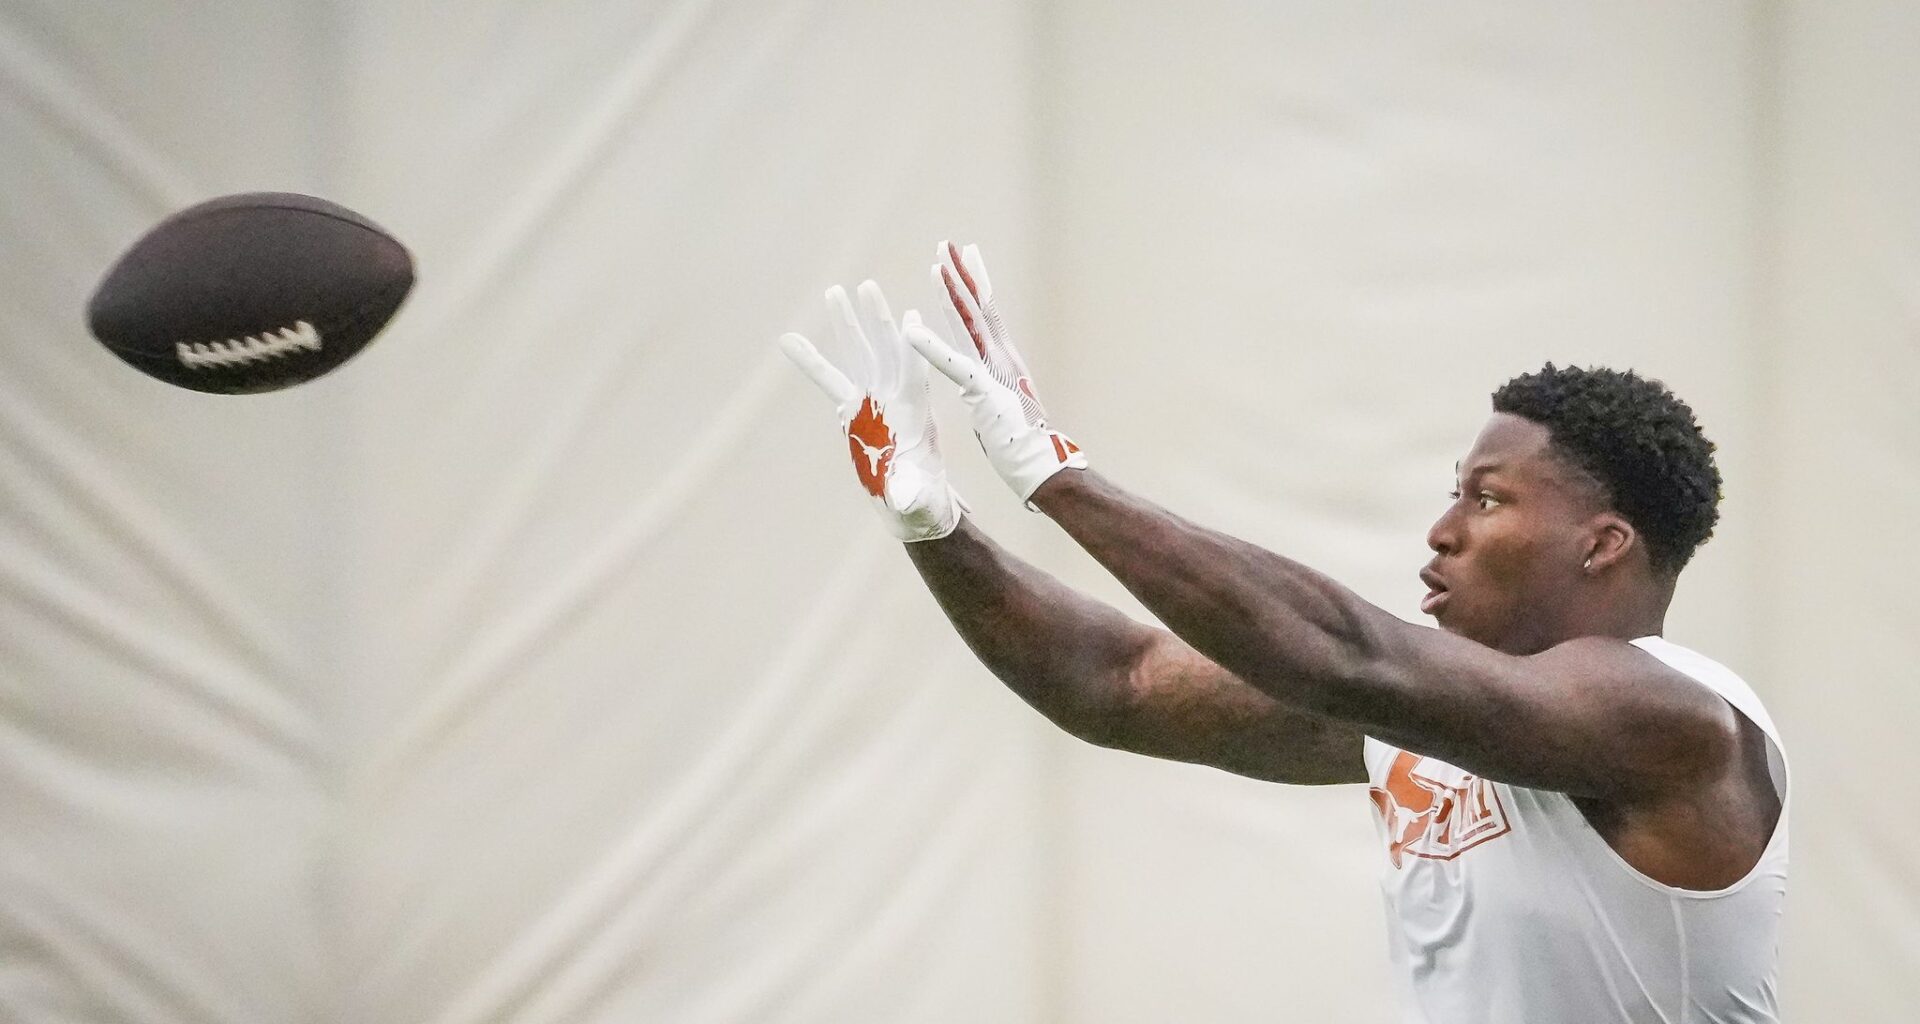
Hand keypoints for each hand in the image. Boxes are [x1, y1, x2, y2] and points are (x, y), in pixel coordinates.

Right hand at [780, 280, 965, 541]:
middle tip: (865, 287)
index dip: (912, 346)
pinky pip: (829, 380)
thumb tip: (903, 497)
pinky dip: (810, 361)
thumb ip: (909, 492)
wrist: (913, 507)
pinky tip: (788, 339)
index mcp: (916, 414)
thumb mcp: (917, 499)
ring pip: (858, 356)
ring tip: (834, 292)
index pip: (914, 373)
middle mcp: (894, 400)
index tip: (910, 317)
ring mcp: (873, 401)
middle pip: (884, 351)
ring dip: (846, 326)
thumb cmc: (923, 503)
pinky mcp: (854, 410)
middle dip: (874, 320)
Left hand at [904, 241, 1086, 503]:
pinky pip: (953, 366)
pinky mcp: (984, 393)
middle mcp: (1003, 359)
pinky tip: (909, 330)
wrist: (1044, 468)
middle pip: (978, 308)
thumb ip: (993, 391)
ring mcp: (995, 373)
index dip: (972, 287)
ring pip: (970, 324)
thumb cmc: (1025, 446)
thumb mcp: (1005, 409)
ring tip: (936, 262)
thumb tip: (985, 385)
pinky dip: (931, 347)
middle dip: (962, 274)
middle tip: (948, 244)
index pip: (985, 316)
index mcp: (1004, 362)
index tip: (963, 259)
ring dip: (950, 293)